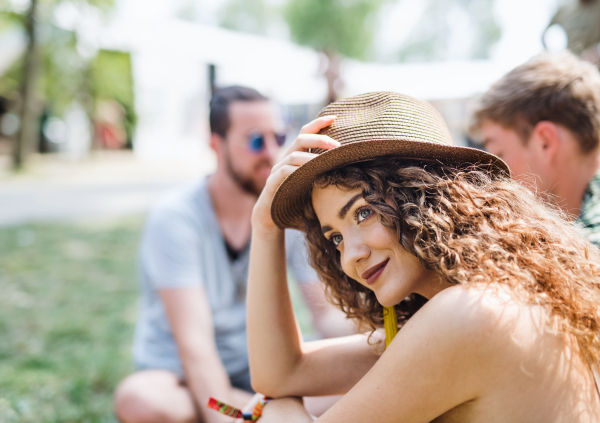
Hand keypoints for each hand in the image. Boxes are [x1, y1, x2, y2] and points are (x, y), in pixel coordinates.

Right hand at [251, 115, 339, 235]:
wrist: (271, 218)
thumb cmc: (296, 202)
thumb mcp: (314, 186)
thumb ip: (326, 175)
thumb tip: (354, 170)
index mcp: (296, 156)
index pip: (305, 132)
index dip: (319, 123)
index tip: (335, 118)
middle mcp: (285, 159)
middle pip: (300, 139)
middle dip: (319, 139)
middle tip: (337, 145)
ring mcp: (277, 170)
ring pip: (293, 155)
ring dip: (312, 157)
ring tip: (327, 161)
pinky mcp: (272, 183)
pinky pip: (283, 172)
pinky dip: (296, 171)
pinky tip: (309, 175)